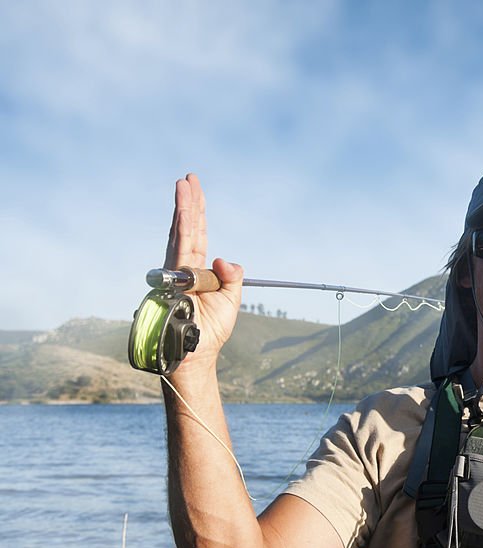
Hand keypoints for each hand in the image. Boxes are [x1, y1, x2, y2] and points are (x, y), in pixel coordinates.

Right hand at [163, 173, 242, 373]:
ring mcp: (174, 274)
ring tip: (183, 186)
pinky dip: (181, 234)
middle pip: (187, 230)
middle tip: (189, 178)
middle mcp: (183, 268)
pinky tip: (185, 215)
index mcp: (198, 271)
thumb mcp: (232, 299)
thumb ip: (233, 277)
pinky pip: (177, 254)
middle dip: (189, 203)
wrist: (195, 353)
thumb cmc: (211, 330)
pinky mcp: (170, 282)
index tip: (196, 190)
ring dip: (182, 210)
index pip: (199, 236)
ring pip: (180, 235)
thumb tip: (225, 259)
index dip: (199, 214)